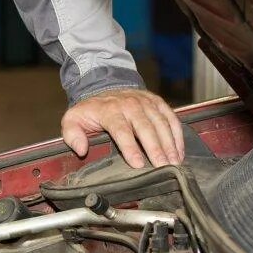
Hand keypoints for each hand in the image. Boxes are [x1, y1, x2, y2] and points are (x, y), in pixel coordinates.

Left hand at [61, 88, 185, 168]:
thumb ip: (72, 135)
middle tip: (163, 167)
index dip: (130, 148)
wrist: (105, 86)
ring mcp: (146, 102)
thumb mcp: (73, 119)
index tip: (138, 164)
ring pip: (161, 123)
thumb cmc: (91, 110)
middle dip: (155, 148)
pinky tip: (179, 152)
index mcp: (109, 110)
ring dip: (169, 144)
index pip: (121, 130)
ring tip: (174, 162)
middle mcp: (130, 105)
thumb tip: (80, 149)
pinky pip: (170, 118)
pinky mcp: (157, 102)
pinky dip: (177, 135)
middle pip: (145, 128)